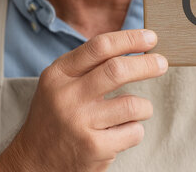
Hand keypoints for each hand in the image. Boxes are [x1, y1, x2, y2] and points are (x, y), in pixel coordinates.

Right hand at [0, 29, 167, 171]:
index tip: (150, 37)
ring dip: (143, 107)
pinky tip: (120, 133)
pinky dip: (135, 130)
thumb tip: (134, 45)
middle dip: (147, 65)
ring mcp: (80, 123)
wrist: (33, 161)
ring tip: (135, 111)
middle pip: (117, 70)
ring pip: (133, 104)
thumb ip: (89, 65)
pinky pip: (134, 131)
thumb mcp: (60, 83)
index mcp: (58, 74)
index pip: (99, 47)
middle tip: (162, 63)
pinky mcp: (94, 147)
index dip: (130, 39)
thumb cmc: (56, 116)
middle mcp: (67, 96)